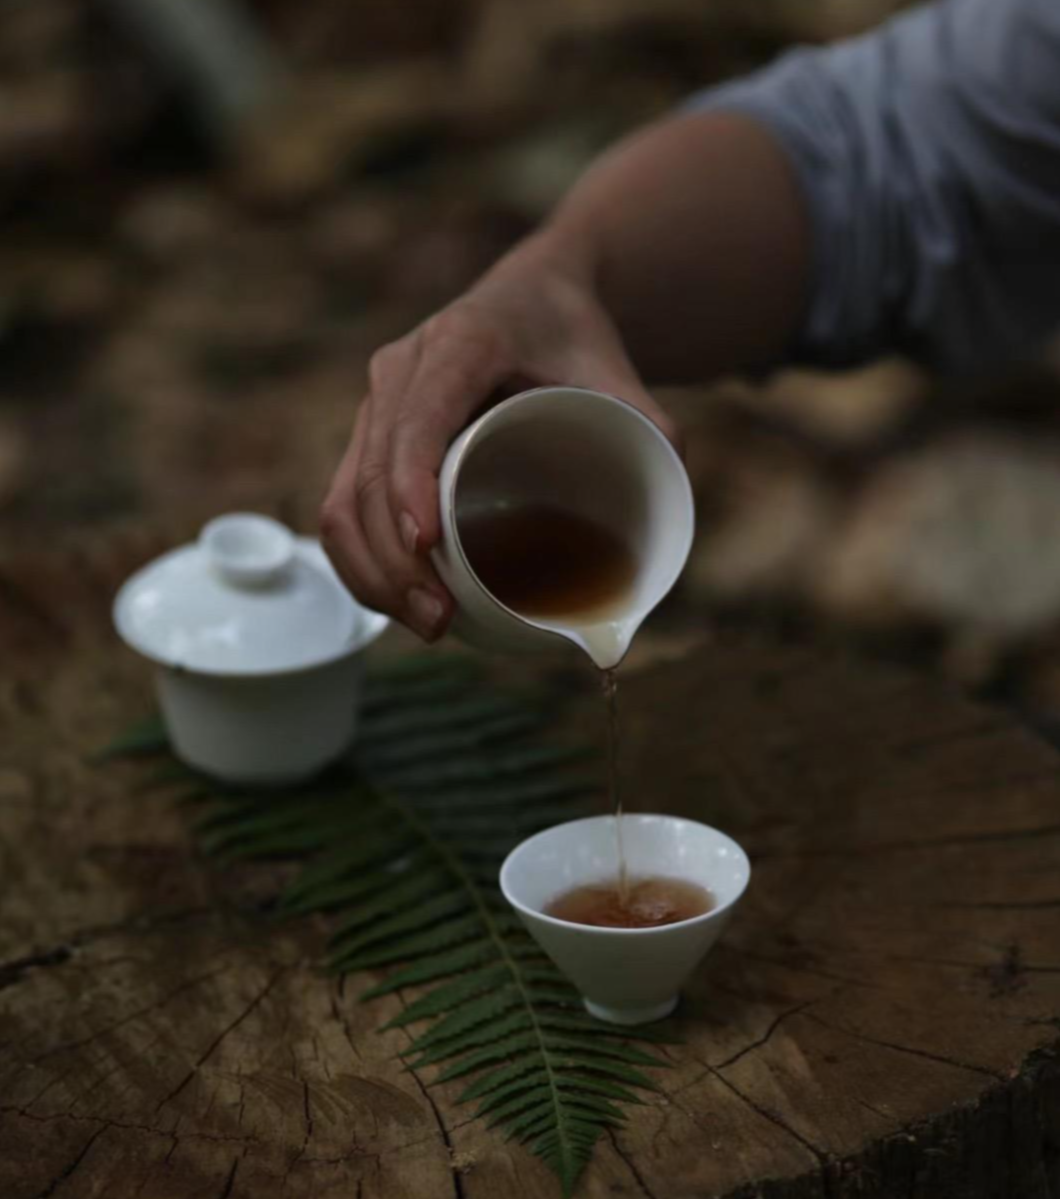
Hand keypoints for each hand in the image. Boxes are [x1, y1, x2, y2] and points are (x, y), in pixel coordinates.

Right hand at [320, 233, 677, 640]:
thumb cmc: (574, 337)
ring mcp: (378, 403)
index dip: (411, 483)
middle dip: (394, 558)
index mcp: (461, 344)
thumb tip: (660, 543)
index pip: (418, 418)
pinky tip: (395, 599)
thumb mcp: (618, 372)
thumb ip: (652, 434)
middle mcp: (402, 370)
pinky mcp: (371, 434)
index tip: (429, 546)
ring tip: (426, 623)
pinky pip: (344, 501)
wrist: (534, 297)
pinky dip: (361, 559)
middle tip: (440, 619)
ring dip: (371, 570)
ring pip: (344, 497)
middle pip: (370, 473)